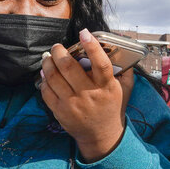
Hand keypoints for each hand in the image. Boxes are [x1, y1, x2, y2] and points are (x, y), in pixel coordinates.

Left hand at [39, 28, 126, 161]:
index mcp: (107, 86)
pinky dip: (43, 80)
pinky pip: (46, 91)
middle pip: (69, 67)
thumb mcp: (125, 90)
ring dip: (48, 63)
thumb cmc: (112, 108)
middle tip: (57, 46)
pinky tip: (45, 74)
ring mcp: (72, 104)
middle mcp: (89, 94)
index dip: (92, 46)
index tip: (84, 33)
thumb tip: (123, 49)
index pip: (100, 63)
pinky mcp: (60, 111)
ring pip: (53, 77)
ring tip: (48, 57)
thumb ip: (125, 70)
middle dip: (59, 51)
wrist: (102, 136)